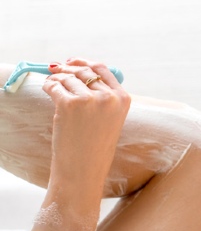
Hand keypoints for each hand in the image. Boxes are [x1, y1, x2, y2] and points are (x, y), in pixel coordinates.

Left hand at [44, 58, 130, 189]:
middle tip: (55, 69)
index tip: (72, 62)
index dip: (85, 62)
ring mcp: (90, 100)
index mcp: (123, 99)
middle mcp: (109, 97)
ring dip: (56, 79)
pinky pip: (55, 85)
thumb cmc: (95, 146)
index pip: (103, 69)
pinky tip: (48, 91)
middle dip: (67, 68)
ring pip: (68, 77)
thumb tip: (77, 68)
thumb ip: (101, 95)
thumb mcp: (109, 119)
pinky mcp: (70, 104)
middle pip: (84, 70)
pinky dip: (48, 86)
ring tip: (52, 86)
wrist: (84, 169)